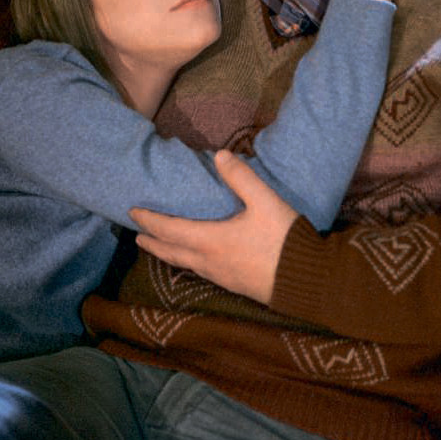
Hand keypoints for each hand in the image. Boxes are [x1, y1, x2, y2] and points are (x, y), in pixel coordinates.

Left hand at [129, 149, 298, 304]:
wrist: (308, 282)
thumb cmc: (284, 240)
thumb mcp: (265, 202)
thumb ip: (241, 177)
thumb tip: (219, 154)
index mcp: (210, 241)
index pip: (169, 230)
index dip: (149, 220)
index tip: (133, 211)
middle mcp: (209, 262)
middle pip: (171, 252)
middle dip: (152, 241)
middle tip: (137, 234)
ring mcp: (221, 276)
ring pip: (185, 264)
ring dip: (168, 253)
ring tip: (159, 246)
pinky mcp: (234, 284)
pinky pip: (200, 272)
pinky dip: (187, 262)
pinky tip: (195, 259)